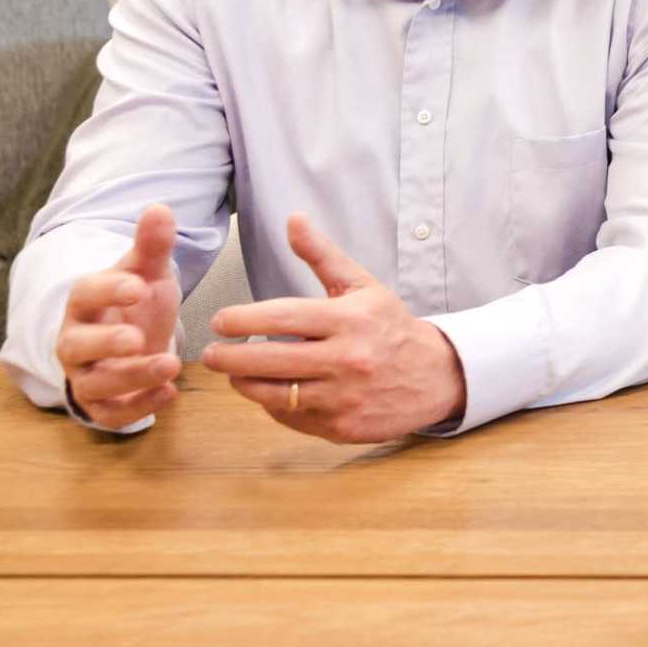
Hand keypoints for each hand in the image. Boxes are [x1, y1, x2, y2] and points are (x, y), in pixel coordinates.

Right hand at [56, 204, 183, 426]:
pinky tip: (170, 394)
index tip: (138, 285)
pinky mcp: (101, 405)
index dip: (108, 290)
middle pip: (76, 345)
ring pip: (95, 383)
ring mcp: (85, 376)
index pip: (85, 294)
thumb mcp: (146, 275)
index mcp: (84, 304)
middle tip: (136, 338)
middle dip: (105, 343)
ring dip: (131, 377)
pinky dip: (138, 408)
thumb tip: (160, 207)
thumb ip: (152, 247)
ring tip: (171, 365)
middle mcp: (76, 342)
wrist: (128, 346)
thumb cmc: (133, 307)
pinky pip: (110, 414)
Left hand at [199, 214, 465, 442]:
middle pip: (267, 360)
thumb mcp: (361, 286)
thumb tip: (293, 219)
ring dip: (243, 383)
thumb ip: (322, 255)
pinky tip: (271, 391)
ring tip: (236, 372)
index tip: (219, 321)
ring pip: (271, 394)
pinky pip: (289, 417)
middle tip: (211, 353)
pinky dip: (272, 405)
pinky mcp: (341, 427)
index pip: (282, 317)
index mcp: (350, 319)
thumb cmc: (389, 327)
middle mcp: (347, 359)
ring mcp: (343, 397)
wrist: (436, 376)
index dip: (241, 319)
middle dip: (228, 357)